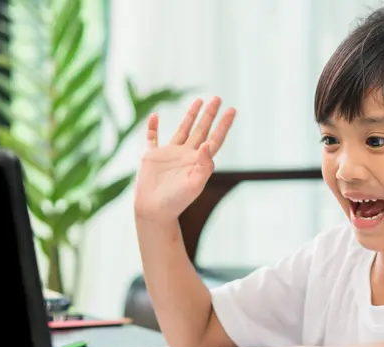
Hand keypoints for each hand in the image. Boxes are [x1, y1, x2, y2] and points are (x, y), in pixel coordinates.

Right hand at [134, 97, 235, 221]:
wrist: (154, 211)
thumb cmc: (176, 201)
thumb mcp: (195, 183)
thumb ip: (204, 164)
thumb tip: (209, 143)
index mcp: (198, 161)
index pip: (215, 139)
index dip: (224, 125)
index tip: (232, 110)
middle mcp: (185, 155)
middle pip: (201, 130)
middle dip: (209, 115)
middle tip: (217, 98)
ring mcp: (168, 154)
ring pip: (182, 129)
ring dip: (190, 116)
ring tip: (198, 101)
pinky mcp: (151, 157)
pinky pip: (152, 138)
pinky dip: (152, 127)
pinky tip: (155, 115)